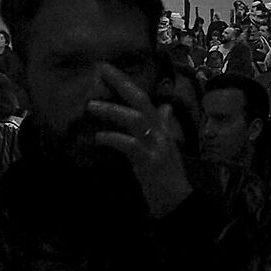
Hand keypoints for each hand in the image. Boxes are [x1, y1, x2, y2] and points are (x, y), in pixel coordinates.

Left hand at [86, 63, 190, 217]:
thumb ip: (163, 125)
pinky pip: (130, 145)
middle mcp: (160, 131)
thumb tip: (165, 107)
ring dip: (112, 110)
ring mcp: (156, 145)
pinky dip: (113, 138)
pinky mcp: (150, 161)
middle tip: (100, 70)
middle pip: (141, 100)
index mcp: (161, 127)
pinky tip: (98, 137)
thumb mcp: (166, 146)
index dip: (125, 82)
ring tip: (91, 106)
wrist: (178, 202)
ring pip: (134, 120)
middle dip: (121, 83)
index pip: (143, 98)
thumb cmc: (168, 175)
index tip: (105, 68)